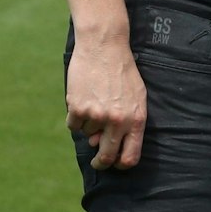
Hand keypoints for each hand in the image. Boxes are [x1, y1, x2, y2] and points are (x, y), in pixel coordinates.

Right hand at [66, 35, 146, 170]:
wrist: (104, 47)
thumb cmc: (123, 71)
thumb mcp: (137, 96)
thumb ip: (128, 122)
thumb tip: (106, 143)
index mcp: (136, 119)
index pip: (131, 156)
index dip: (121, 164)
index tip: (115, 164)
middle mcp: (118, 121)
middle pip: (107, 156)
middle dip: (101, 163)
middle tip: (97, 161)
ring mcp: (97, 116)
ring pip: (88, 135)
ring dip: (89, 124)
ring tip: (95, 100)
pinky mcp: (78, 108)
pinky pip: (73, 125)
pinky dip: (75, 116)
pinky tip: (82, 98)